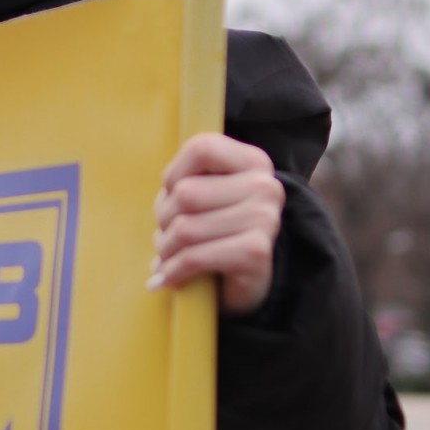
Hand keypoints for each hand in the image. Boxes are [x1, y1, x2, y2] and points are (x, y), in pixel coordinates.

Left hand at [151, 134, 284, 314]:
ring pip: (185, 228)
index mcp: (253, 162)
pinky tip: (170, 277)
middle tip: (168, 236)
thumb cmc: (214, 231)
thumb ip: (185, 181)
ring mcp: (265, 219)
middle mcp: (265, 186)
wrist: (246, 281)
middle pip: (186, 193)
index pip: (202, 148)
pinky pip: (195, 257)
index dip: (174, 174)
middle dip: (164, 220)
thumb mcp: (202, 196)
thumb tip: (165, 196)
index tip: (172, 194)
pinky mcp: (256, 253)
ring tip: (169, 257)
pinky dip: (173, 271)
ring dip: (166, 249)